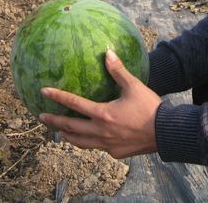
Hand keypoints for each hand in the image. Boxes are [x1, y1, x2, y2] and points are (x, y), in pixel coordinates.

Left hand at [39, 49, 161, 158]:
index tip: (44, 92)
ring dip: (68, 136)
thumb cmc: (149, 108)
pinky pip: (97, 148)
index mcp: (103, 114)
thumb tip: (108, 53)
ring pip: (81, 143)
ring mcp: (107, 145)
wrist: (166, 133)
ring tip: (60, 132)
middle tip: (41, 117)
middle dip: (54, 122)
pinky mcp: (116, 153)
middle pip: (71, 127)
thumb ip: (118, 71)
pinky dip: (89, 142)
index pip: (74, 103)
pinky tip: (90, 139)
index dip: (57, 96)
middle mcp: (101, 132)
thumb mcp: (134, 86)